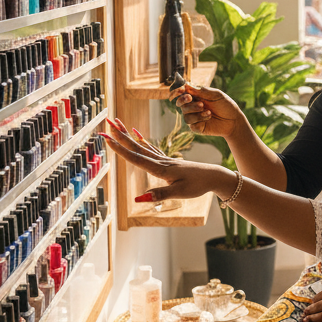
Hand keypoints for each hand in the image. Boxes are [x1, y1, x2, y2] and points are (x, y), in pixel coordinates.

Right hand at [103, 119, 232, 201]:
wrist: (213, 176)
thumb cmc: (198, 185)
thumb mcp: (180, 193)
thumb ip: (160, 195)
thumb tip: (139, 198)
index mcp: (161, 169)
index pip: (136, 158)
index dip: (120, 149)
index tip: (107, 139)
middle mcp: (160, 161)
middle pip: (136, 147)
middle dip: (120, 136)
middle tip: (107, 123)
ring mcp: (164, 160)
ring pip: (142, 145)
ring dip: (128, 135)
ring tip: (117, 124)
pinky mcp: (168, 161)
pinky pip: (151, 148)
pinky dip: (142, 141)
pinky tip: (137, 134)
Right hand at [169, 84, 243, 137]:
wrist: (234, 120)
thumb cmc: (225, 105)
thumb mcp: (215, 95)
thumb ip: (201, 91)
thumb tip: (186, 85)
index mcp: (196, 96)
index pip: (182, 93)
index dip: (177, 91)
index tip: (181, 90)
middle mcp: (193, 106)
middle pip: (180, 103)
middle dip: (183, 100)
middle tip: (190, 98)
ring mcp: (194, 117)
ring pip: (186, 114)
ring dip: (195, 110)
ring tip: (208, 111)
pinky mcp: (197, 127)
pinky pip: (191, 124)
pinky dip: (200, 119)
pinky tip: (209, 117)